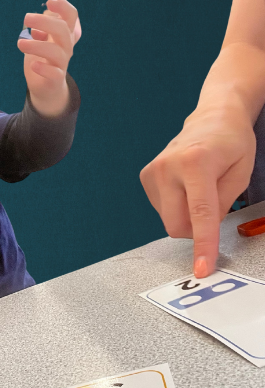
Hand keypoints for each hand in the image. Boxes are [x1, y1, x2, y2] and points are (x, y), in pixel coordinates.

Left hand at [18, 0, 81, 116]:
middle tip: (26, 17)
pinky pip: (55, 74)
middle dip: (45, 22)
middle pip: (63, 30)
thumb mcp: (43, 38)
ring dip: (38, 45)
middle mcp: (65, 47)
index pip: (71, 17)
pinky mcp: (55, 79)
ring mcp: (61, 63)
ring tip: (20, 43)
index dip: (64, 7)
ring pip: (57, 51)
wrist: (45, 87)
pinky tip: (34, 65)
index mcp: (62, 35)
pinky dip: (45, 69)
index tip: (50, 1)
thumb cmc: (43, 58)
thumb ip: (45, 25)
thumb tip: (46, 12)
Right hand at [140, 109, 256, 276]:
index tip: (201, 267)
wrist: (212, 119)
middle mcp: (167, 167)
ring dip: (188, 215)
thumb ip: (224, 203)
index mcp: (195, 163)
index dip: (203, 245)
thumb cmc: (231, 143)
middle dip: (196, 230)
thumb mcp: (242, 173)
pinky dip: (178, 206)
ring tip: (201, 188)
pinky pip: (162, 210)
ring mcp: (152, 172)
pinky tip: (186, 187)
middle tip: (215, 210)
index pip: (200, 214)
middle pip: (176, 224)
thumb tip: (205, 229)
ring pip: (169, 219)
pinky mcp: (145, 177)